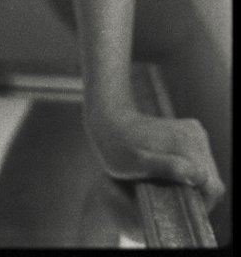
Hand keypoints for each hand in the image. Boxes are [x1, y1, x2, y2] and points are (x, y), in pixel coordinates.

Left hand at [85, 107, 224, 210]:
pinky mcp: (192, 132)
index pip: (212, 187)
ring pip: (206, 171)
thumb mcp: (138, 163)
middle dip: (195, 193)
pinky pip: (200, 161)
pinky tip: (169, 171)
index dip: (200, 203)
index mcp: (187, 144)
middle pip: (211, 179)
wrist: (111, 120)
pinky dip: (189, 171)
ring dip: (192, 182)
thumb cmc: (119, 147)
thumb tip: (197, 176)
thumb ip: (168, 168)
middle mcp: (196, 135)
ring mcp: (195, 132)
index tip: (178, 204)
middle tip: (168, 195)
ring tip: (166, 182)